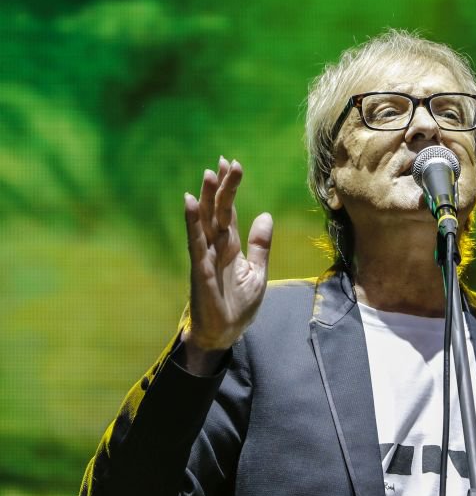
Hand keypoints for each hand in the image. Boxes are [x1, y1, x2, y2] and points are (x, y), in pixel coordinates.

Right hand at [181, 157, 272, 366]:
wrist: (225, 335)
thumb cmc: (238, 306)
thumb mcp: (258, 272)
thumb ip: (260, 245)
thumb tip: (266, 215)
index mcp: (230, 247)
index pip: (229, 212)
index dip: (231, 189)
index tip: (233, 165)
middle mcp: (216, 247)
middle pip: (217, 211)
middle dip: (221, 187)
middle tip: (225, 161)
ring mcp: (206, 257)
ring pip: (205, 222)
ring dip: (205, 198)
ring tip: (207, 174)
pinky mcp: (200, 270)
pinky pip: (196, 243)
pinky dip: (192, 223)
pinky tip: (189, 204)